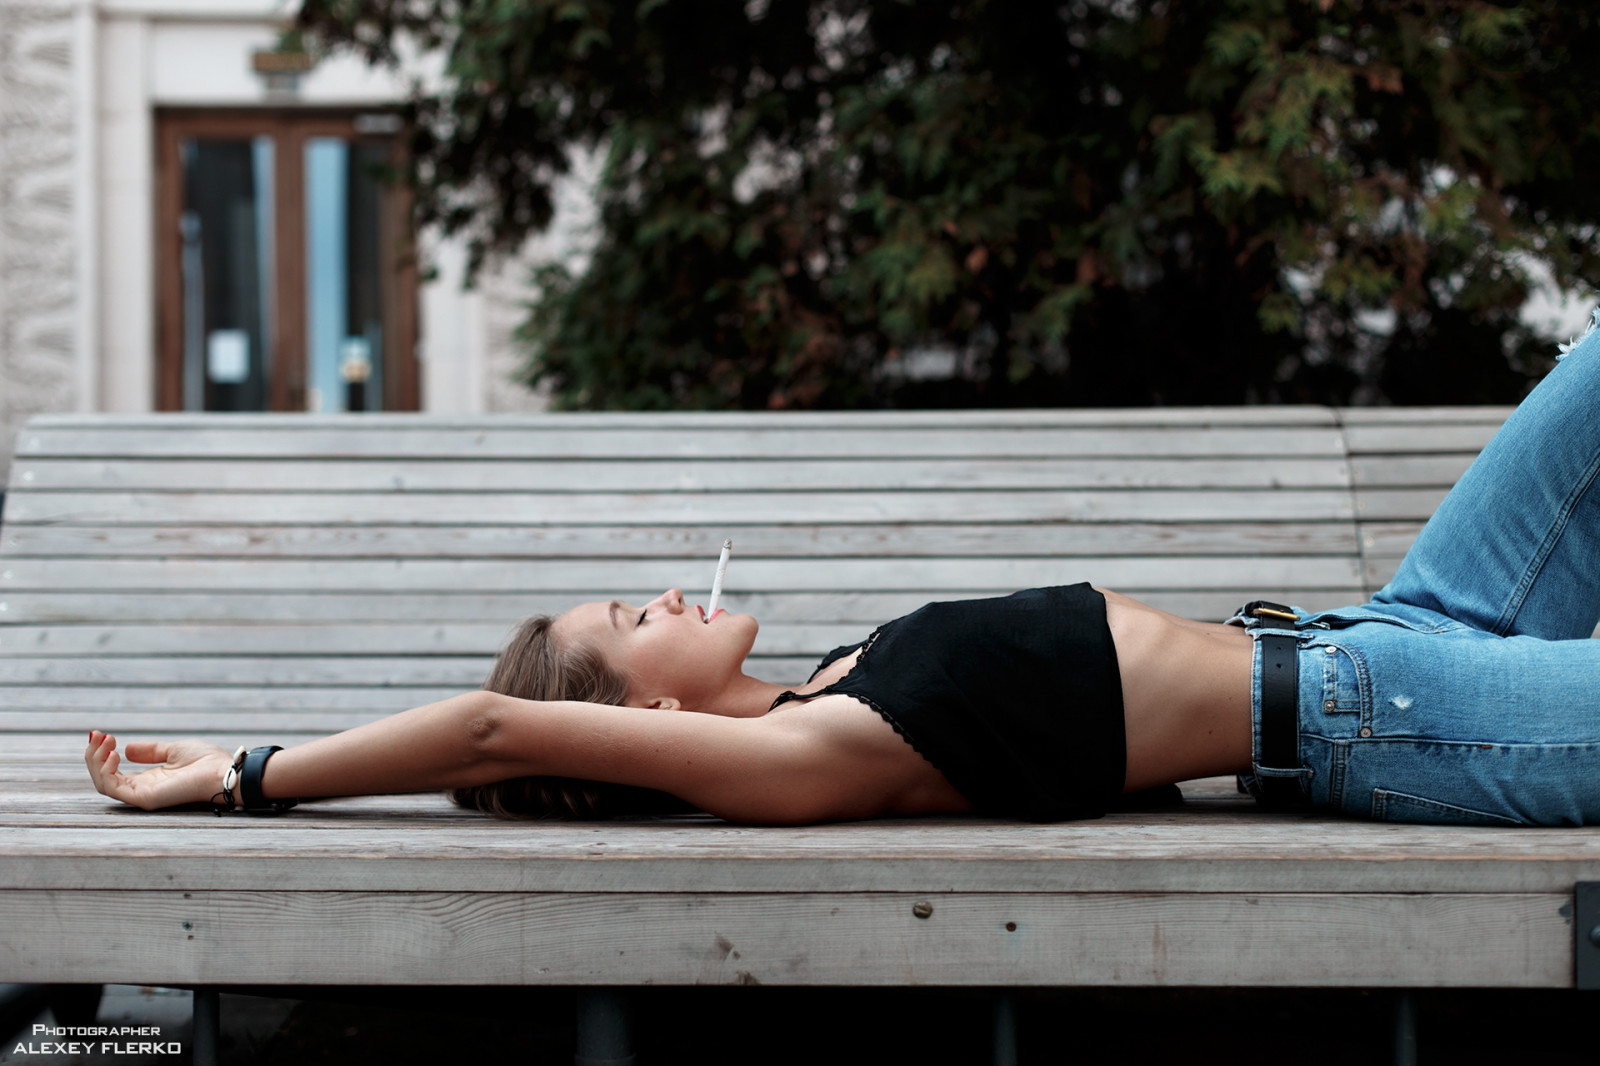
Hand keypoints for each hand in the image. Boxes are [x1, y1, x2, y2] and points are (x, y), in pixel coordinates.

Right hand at [85, 730, 234, 810]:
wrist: (223, 771)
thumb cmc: (207, 762)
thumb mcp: (173, 751)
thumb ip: (151, 752)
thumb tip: (126, 748)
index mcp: (148, 780)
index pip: (112, 773)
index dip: (101, 754)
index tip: (101, 734)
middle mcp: (141, 790)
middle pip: (102, 778)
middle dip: (93, 755)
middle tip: (97, 734)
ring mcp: (142, 796)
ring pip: (102, 784)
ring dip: (96, 760)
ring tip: (106, 740)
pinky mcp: (145, 798)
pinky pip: (112, 788)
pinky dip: (106, 770)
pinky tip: (113, 753)